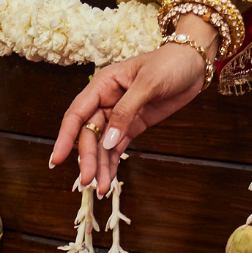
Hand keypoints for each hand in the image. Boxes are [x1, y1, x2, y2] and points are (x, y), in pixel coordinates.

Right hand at [50, 36, 209, 194]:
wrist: (193, 64)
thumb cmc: (169, 64)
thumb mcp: (148, 83)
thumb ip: (127, 111)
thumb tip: (107, 140)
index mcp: (104, 84)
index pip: (77, 113)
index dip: (65, 136)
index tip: (57, 159)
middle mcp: (106, 100)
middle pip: (89, 133)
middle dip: (87, 157)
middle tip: (87, 181)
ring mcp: (120, 115)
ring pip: (102, 144)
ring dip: (99, 165)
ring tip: (100, 188)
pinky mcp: (133, 125)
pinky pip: (118, 146)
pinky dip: (112, 162)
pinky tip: (108, 179)